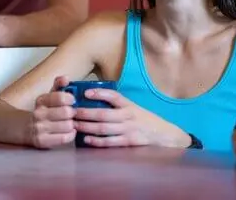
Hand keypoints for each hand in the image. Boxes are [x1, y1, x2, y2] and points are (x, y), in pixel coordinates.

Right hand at [29, 76, 77, 148]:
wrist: (25, 128)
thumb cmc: (43, 110)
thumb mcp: (48, 96)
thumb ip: (58, 85)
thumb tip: (66, 78)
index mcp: (41, 100)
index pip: (60, 97)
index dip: (70, 99)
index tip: (72, 101)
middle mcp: (39, 114)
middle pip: (66, 112)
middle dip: (73, 113)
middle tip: (72, 113)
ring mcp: (40, 128)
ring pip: (67, 126)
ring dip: (72, 124)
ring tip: (70, 122)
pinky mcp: (43, 141)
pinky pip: (65, 138)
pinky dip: (71, 134)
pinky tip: (69, 131)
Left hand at [73, 88, 190, 147]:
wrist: (164, 135)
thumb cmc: (144, 120)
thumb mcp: (134, 108)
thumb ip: (117, 105)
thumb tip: (93, 98)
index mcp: (129, 105)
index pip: (114, 96)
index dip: (99, 93)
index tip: (85, 92)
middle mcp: (128, 116)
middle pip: (103, 113)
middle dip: (86, 112)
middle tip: (71, 111)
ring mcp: (129, 130)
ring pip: (104, 128)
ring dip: (87, 127)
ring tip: (74, 124)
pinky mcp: (129, 143)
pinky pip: (110, 142)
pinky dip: (97, 141)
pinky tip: (86, 139)